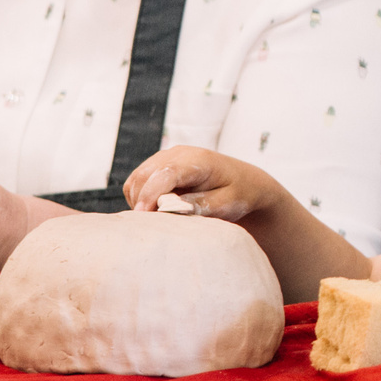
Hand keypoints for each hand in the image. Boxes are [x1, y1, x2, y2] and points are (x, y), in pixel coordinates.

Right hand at [122, 145, 283, 222]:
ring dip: (139, 200)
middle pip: (145, 175)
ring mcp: (166, 157)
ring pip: (137, 178)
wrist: (243, 182)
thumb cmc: (237, 193)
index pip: (166, 173)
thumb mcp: (226, 204)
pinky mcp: (158, 165)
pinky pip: (137, 181)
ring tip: (157, 219)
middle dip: (142, 201)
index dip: (151, 194)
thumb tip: (172, 208)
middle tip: (152, 226)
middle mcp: (179, 154)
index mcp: (198, 160)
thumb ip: (200, 205)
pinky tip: (156, 209)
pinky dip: (139, 197)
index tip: (143, 215)